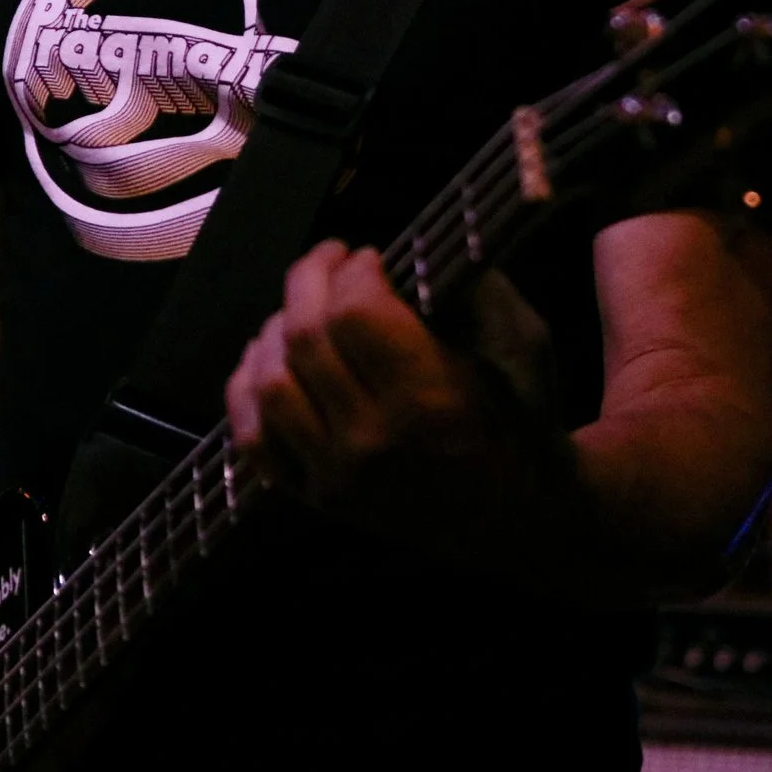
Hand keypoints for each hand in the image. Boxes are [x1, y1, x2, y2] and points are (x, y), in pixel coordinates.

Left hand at [224, 239, 527, 520]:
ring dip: (276, 329)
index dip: (356, 270)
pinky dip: (248, 390)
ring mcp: (338, 476)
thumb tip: (408, 253)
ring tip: (303, 309)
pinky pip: (254, 439)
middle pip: (305, 337)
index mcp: (429, 399)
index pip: (356, 313)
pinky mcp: (317, 499)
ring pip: (271, 383)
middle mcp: (373, 440)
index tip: (371, 259)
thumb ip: (471, 290)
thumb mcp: (524, 343)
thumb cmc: (522, 420)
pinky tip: (268, 359)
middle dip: (311, 279)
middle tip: (329, 259)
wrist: (518, 518)